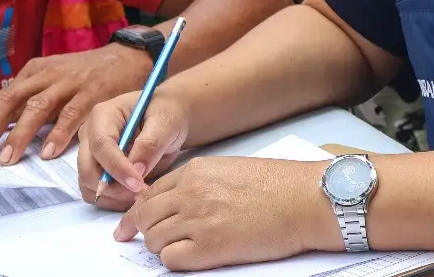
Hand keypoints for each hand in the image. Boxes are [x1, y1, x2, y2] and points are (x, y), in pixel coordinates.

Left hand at [0, 43, 153, 165]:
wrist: (126, 57)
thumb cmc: (85, 74)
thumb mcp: (47, 80)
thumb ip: (18, 98)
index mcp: (34, 73)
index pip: (0, 99)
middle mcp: (47, 75)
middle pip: (11, 100)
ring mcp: (69, 83)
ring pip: (37, 107)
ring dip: (20, 134)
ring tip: (8, 158)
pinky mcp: (93, 93)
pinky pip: (72, 114)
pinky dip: (59, 133)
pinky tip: (49, 152)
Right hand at [77, 90, 190, 209]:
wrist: (167, 120)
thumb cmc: (166, 114)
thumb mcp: (165, 122)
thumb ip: (151, 144)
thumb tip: (137, 171)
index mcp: (103, 115)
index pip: (101, 145)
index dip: (117, 168)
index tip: (138, 184)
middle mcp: (89, 135)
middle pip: (88, 170)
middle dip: (113, 188)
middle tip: (142, 193)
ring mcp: (90, 155)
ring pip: (89, 187)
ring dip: (113, 197)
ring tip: (141, 194)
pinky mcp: (96, 171)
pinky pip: (97, 195)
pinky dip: (114, 201)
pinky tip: (134, 196)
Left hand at [114, 156, 332, 271]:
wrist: (303, 199)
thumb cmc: (277, 186)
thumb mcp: (230, 170)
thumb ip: (200, 183)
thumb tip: (180, 203)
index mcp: (194, 172)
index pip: (150, 193)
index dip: (138, 211)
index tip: (130, 225)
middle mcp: (189, 193)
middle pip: (144, 216)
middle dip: (141, 230)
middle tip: (142, 241)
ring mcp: (197, 220)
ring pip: (153, 240)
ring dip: (162, 247)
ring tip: (181, 249)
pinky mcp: (209, 247)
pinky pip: (170, 259)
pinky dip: (175, 261)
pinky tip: (190, 258)